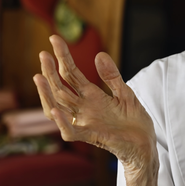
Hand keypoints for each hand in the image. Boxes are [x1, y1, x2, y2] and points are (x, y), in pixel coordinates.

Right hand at [33, 35, 157, 175]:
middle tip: (42, 54)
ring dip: (47, 94)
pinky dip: (62, 122)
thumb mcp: (125, 93)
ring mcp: (86, 122)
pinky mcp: (92, 136)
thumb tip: (99, 54)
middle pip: (60, 88)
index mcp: (91, 96)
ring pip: (59, 107)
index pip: (71, 74)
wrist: (145, 146)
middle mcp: (84, 108)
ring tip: (39, 77)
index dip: (62, 57)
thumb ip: (111, 76)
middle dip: (50, 72)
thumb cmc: (134, 121)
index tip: (53, 39)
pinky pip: (72, 131)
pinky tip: (55, 111)